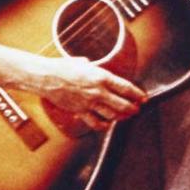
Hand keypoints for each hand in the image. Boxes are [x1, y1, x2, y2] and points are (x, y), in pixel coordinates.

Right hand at [24, 56, 146, 130]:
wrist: (46, 77)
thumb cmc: (64, 67)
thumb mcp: (85, 63)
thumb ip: (95, 70)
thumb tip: (99, 72)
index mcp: (102, 77)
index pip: (126, 88)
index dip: (137, 94)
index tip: (143, 98)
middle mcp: (98, 91)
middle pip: (122, 104)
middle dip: (132, 108)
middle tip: (137, 109)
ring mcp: (89, 103)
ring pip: (111, 115)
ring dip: (121, 117)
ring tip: (126, 116)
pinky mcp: (80, 111)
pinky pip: (95, 122)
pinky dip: (103, 125)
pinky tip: (108, 124)